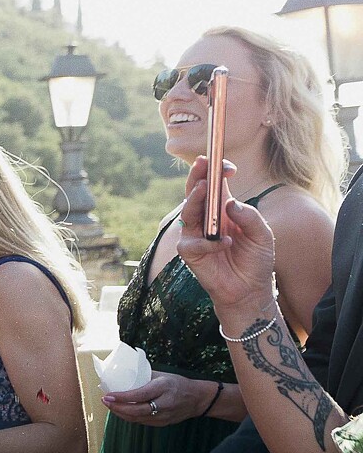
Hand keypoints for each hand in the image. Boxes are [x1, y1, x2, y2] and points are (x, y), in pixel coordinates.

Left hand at [104, 372, 216, 425]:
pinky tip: (121, 411)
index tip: (108, 395)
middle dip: (117, 407)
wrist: (198, 399)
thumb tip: (121, 374)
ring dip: (121, 413)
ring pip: (137, 419)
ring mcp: (164, 416)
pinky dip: (129, 417)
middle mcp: (164, 404)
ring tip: (110, 405)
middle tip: (105, 400)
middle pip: (136, 411)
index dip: (122, 397)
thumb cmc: (178, 384)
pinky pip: (142, 422)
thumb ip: (143, 376)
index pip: (139, 395)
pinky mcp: (163, 424)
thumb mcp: (162, 375)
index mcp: (164, 388)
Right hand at [175, 157, 278, 327]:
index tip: (226, 165)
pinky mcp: (191, 252)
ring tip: (206, 188)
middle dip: (198, 176)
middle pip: (196, 191)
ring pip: (188, 211)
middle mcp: (207, 218)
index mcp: (224, 209)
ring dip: (195, 198)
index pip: (216, 184)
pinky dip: (209, 243)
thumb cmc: (256, 260)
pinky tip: (225, 244)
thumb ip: (250, 217)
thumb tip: (231, 203)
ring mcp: (196, 234)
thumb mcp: (263, 235)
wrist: (250, 290)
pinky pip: (193, 242)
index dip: (217, 172)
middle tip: (202, 162)